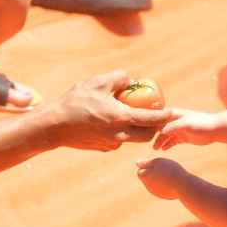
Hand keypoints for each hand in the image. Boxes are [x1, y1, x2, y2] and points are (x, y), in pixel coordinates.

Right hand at [51, 70, 171, 150]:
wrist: (53, 126)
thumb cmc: (75, 101)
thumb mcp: (98, 82)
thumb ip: (119, 78)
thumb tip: (131, 80)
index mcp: (122, 118)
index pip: (152, 120)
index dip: (165, 116)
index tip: (173, 112)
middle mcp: (120, 135)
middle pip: (146, 135)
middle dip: (154, 127)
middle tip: (155, 115)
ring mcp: (111, 144)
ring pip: (131, 138)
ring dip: (136, 129)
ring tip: (129, 114)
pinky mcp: (102, 148)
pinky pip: (117, 140)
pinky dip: (120, 132)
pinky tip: (109, 121)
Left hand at [136, 156, 183, 198]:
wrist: (182, 185)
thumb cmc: (169, 170)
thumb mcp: (157, 162)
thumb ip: (146, 162)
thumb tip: (137, 163)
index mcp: (144, 177)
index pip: (140, 171)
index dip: (148, 166)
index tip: (158, 164)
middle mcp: (147, 186)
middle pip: (148, 177)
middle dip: (153, 173)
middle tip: (165, 169)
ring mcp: (155, 192)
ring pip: (155, 183)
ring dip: (160, 178)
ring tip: (170, 174)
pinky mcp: (163, 196)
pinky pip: (162, 188)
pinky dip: (166, 184)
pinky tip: (174, 182)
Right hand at [153, 108, 219, 149]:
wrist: (215, 129)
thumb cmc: (201, 123)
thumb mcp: (186, 124)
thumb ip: (173, 127)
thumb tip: (161, 132)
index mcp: (174, 114)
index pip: (158, 117)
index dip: (150, 123)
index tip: (142, 129)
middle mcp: (175, 121)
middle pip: (160, 127)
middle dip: (153, 134)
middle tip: (148, 142)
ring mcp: (179, 129)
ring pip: (166, 135)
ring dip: (160, 141)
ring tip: (155, 148)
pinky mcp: (184, 137)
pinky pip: (172, 141)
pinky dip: (167, 145)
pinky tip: (163, 149)